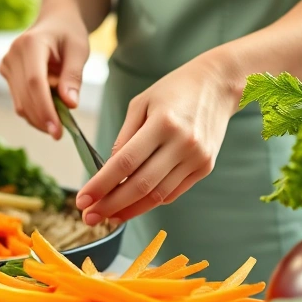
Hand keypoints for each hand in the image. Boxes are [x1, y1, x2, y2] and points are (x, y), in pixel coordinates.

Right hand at [0, 11, 90, 138]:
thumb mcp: (79, 50)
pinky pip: (19, 101)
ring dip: (39, 118)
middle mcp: (13, 54)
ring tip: (59, 120)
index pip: (35, 83)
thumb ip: (73, 76)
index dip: (45, 109)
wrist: (55, 21)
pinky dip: (35, 112)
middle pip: (25, 97)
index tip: (57, 131)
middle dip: (43, 119)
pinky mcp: (6, 75)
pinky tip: (50, 113)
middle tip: (61, 134)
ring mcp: (6, 65)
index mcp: (30, 44)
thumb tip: (70, 104)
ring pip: (20, 104)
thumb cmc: (69, 33)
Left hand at [77, 51, 241, 223]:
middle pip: (141, 185)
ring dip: (130, 209)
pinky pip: (173, 192)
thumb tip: (109, 170)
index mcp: (163, 123)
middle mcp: (183, 143)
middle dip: (111, 205)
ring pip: (158, 195)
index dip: (101, 185)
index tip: (83, 200)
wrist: (218, 85)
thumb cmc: (174, 90)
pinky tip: (133, 205)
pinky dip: (151, 201)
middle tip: (89, 217)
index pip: (125, 162)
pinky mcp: (205, 167)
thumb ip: (124, 136)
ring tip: (108, 216)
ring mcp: (197, 158)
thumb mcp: (141, 103)